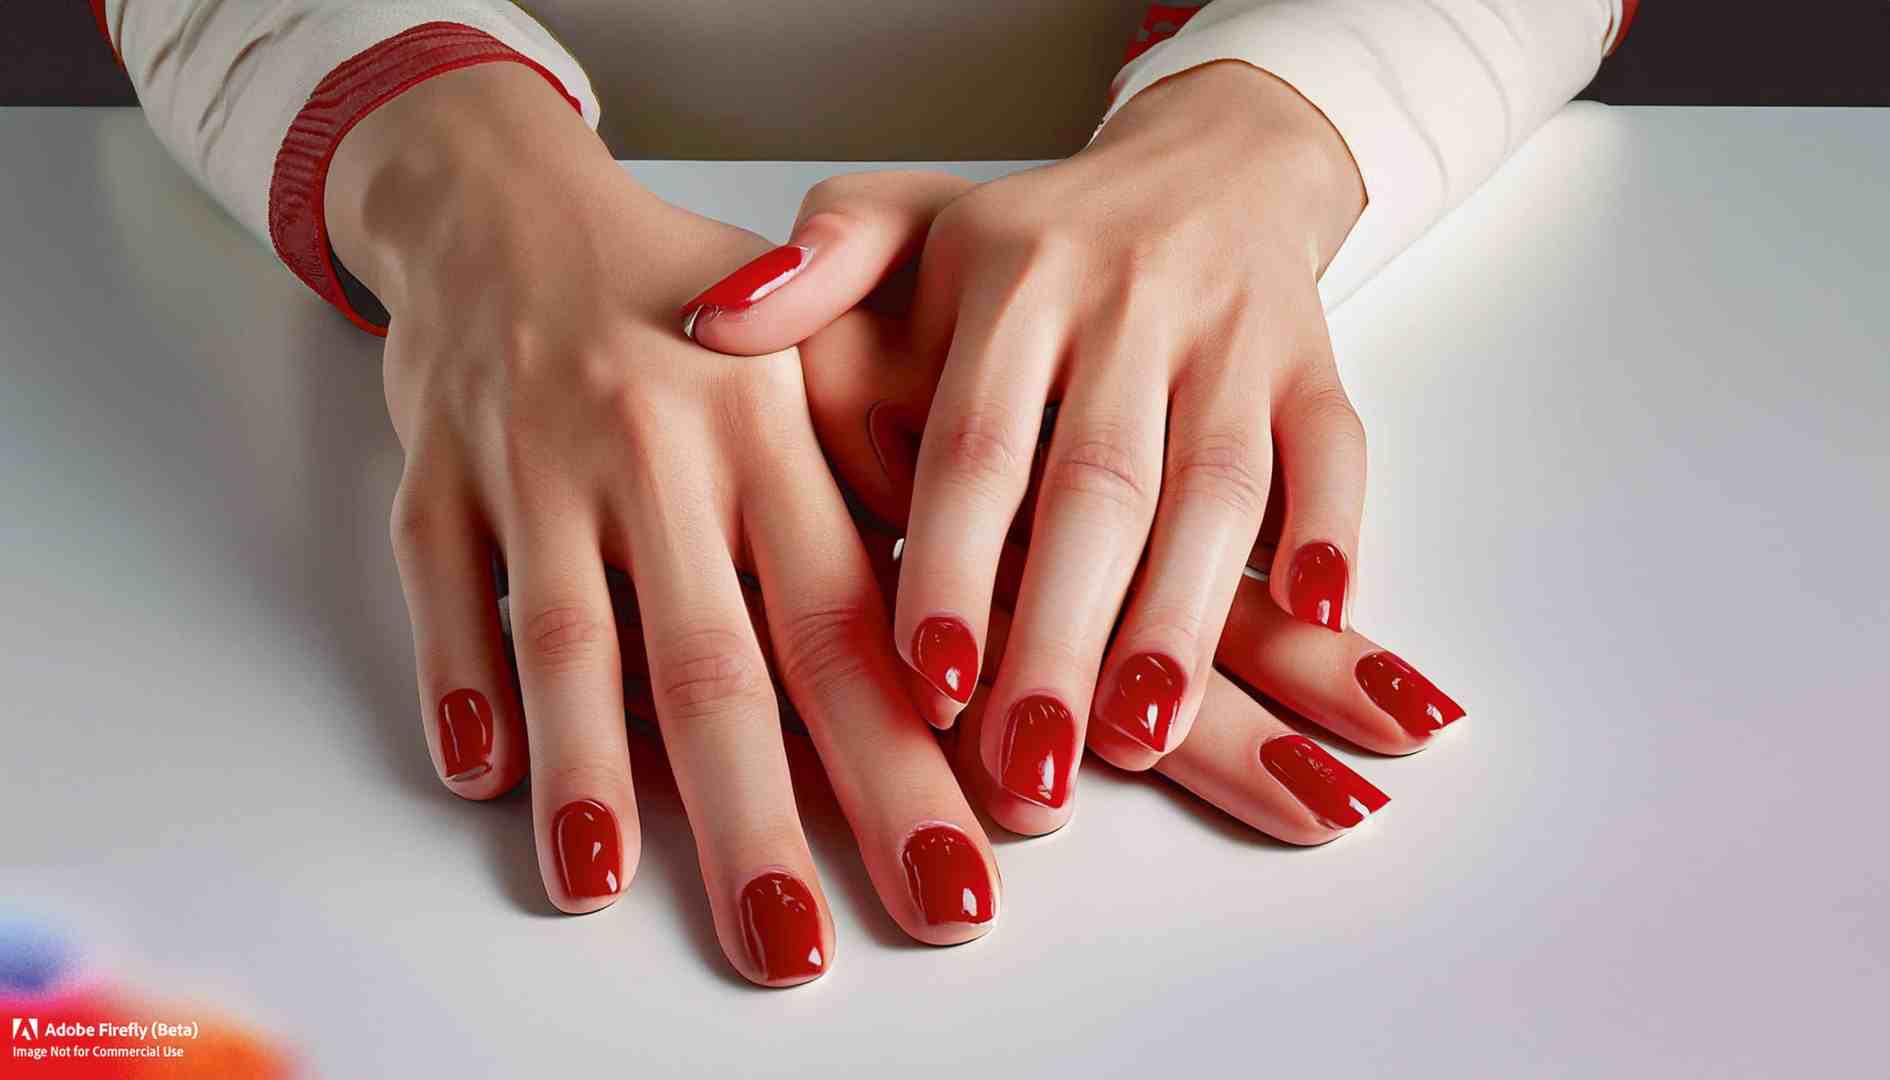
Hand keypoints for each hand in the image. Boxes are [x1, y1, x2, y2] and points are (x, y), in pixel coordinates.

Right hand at [326, 63, 998, 984]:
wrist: (511, 203)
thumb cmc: (686, 303)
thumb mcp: (807, 356)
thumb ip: (877, 488)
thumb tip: (967, 644)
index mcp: (774, 429)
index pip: (849, 625)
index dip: (902, 763)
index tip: (959, 873)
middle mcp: (663, 449)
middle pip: (715, 662)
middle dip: (760, 821)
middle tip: (794, 948)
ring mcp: (540, 460)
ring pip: (566, 635)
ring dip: (587, 774)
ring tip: (601, 890)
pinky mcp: (438, 471)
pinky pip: (444, 584)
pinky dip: (457, 677)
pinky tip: (480, 775)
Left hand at [685, 62, 1370, 834]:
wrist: (1204, 166)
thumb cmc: (1034, 233)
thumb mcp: (908, 222)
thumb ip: (817, 274)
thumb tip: (706, 329)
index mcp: (1013, 275)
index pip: (977, 437)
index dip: (954, 562)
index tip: (927, 680)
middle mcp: (1129, 302)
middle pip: (1101, 485)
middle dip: (1066, 632)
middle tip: (1027, 766)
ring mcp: (1234, 335)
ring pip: (1221, 485)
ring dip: (1187, 618)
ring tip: (1141, 737)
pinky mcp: (1315, 366)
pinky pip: (1339, 450)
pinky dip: (1336, 534)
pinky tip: (1319, 622)